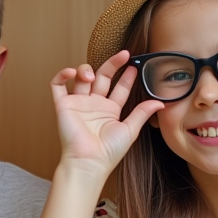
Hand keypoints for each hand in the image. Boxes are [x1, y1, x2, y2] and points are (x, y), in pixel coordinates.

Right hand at [50, 51, 163, 177]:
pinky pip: (58, 86)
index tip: (134, 65)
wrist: (88, 162)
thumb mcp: (130, 129)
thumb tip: (160, 102)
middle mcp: (94, 105)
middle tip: (123, 55)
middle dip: (112, 64)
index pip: (119, 88)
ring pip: (80, 78)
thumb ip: (142, 113)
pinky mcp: (62, 105)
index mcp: (110, 111)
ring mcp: (78, 104)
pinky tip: (72, 73)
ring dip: (86, 69)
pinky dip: (62, 75)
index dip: (126, 76)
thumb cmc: (108, 151)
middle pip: (102, 77)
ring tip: (91, 75)